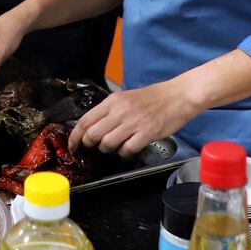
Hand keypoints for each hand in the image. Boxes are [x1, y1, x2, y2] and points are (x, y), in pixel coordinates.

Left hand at [68, 79, 199, 158]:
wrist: (178, 96)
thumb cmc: (153, 98)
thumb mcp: (126, 98)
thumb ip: (110, 111)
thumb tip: (93, 126)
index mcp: (113, 101)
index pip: (85, 120)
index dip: (75, 136)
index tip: (73, 144)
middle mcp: (120, 111)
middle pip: (92, 134)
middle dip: (90, 144)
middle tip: (96, 146)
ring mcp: (133, 122)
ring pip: (107, 144)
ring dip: (108, 149)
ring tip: (116, 146)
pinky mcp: (146, 133)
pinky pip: (127, 149)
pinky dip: (124, 153)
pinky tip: (129, 149)